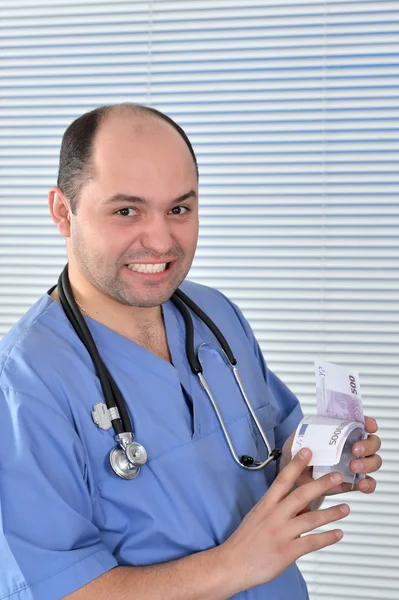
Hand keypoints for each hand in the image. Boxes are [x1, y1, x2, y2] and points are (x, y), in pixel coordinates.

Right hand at [219, 449, 349, 592]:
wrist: (232, 563)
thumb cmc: (245, 540)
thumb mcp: (258, 516)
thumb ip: (277, 508)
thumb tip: (298, 503)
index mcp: (266, 504)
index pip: (283, 480)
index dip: (296, 465)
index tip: (307, 452)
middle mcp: (275, 516)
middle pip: (301, 496)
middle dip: (320, 485)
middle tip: (336, 477)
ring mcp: (282, 533)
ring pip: (311, 519)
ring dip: (331, 513)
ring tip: (345, 508)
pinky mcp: (287, 552)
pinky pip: (312, 542)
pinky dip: (327, 538)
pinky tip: (338, 534)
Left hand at [281, 416, 381, 499]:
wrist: (294, 480)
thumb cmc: (297, 455)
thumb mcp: (295, 441)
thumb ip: (300, 436)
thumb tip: (305, 437)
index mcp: (341, 432)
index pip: (360, 423)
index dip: (368, 422)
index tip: (368, 426)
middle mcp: (352, 446)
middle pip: (372, 442)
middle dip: (368, 445)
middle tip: (355, 449)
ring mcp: (355, 464)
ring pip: (373, 461)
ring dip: (367, 464)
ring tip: (353, 467)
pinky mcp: (353, 481)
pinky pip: (368, 483)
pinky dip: (368, 484)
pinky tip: (361, 485)